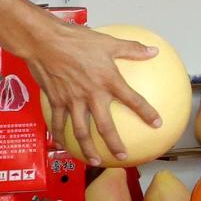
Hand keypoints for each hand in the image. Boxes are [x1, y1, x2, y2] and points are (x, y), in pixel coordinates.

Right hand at [22, 22, 159, 165]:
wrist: (44, 42)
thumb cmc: (76, 39)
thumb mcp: (108, 42)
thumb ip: (132, 49)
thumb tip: (153, 51)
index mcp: (108, 81)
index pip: (133, 100)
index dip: (146, 113)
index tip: (157, 124)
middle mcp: (92, 95)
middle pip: (105, 126)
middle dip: (114, 144)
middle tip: (122, 156)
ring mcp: (73, 101)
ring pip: (81, 131)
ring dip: (88, 148)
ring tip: (94, 160)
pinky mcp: (56, 101)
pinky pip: (58, 123)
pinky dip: (59, 135)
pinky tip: (61, 144)